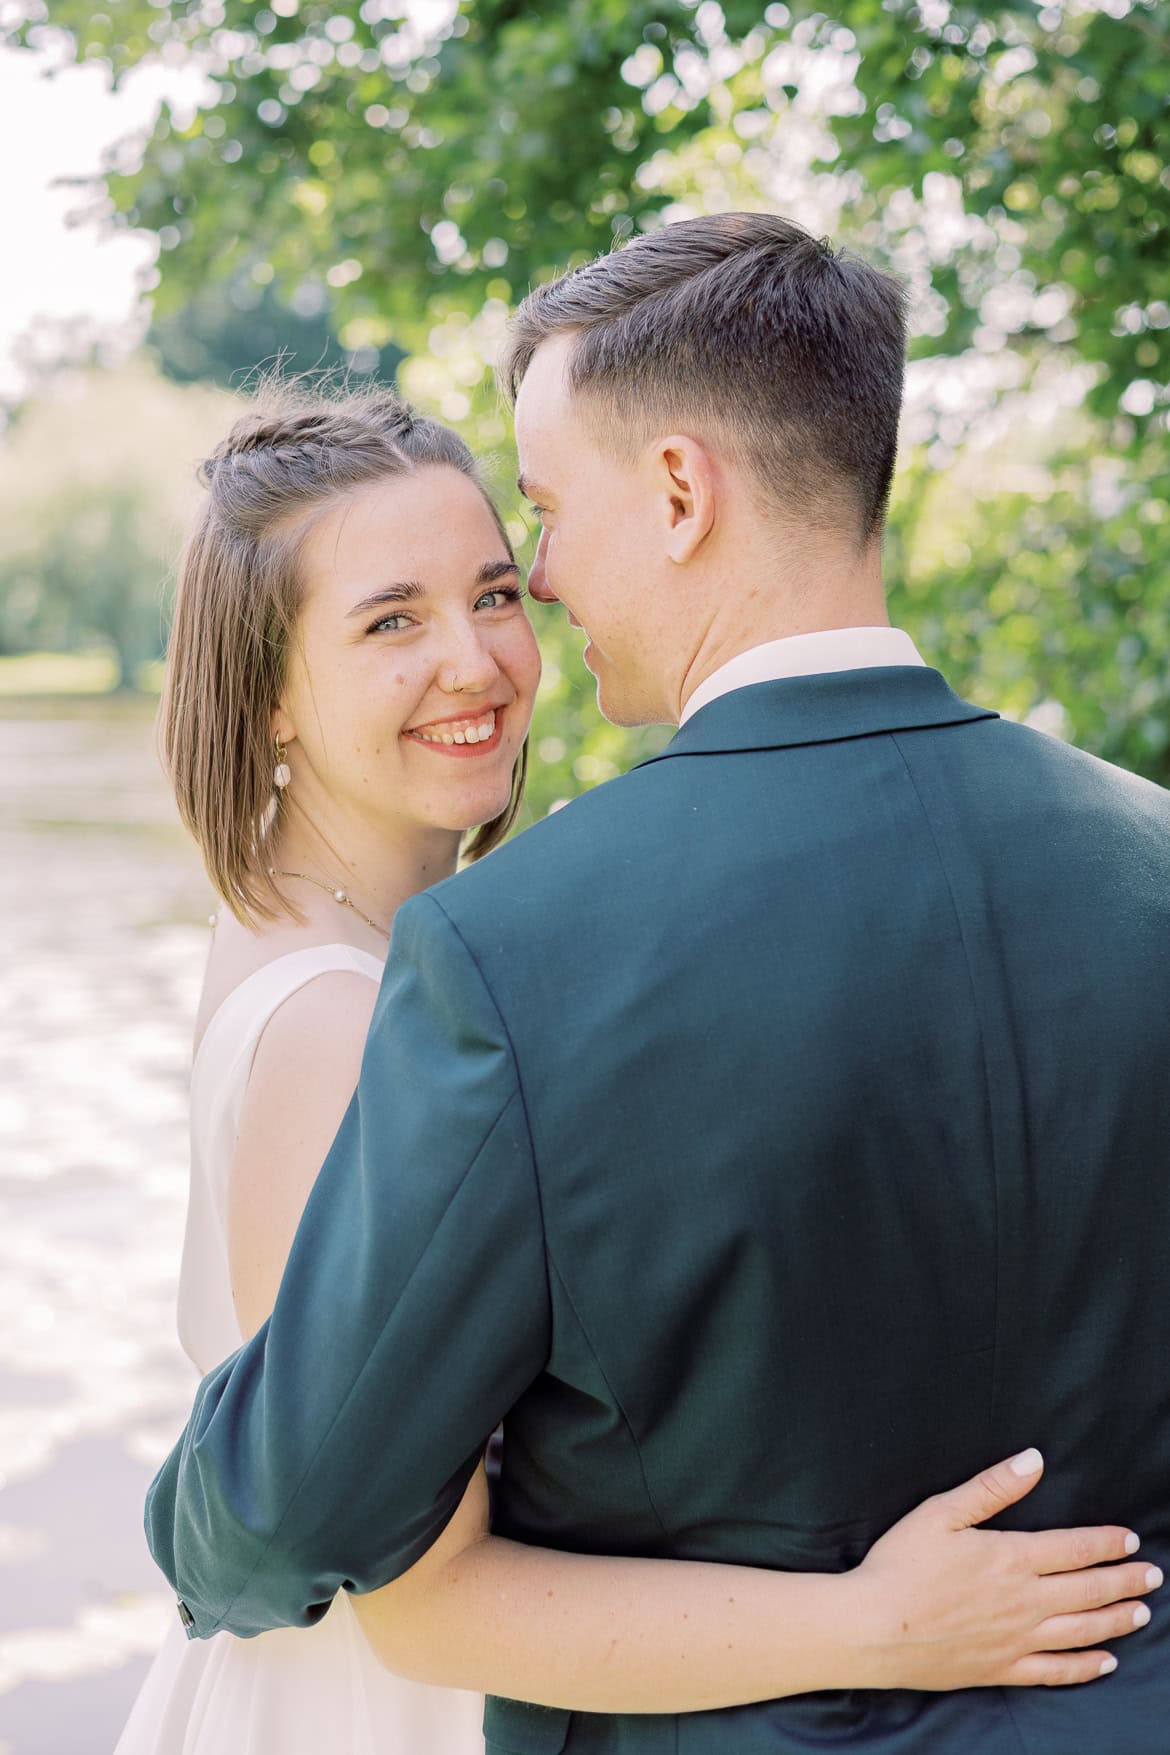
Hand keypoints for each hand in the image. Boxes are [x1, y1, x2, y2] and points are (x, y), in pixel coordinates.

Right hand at [848, 1449, 1160, 1689]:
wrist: (874, 1628)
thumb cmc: (901, 1564)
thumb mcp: (940, 1512)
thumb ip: (992, 1487)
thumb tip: (1033, 1460)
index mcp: (1011, 1558)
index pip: (1074, 1549)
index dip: (1106, 1543)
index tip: (1130, 1540)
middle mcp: (1024, 1602)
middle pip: (1088, 1590)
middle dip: (1124, 1580)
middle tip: (1152, 1576)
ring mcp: (1017, 1640)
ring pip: (1081, 1631)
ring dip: (1115, 1620)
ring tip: (1141, 1612)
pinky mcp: (1002, 1669)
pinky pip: (1056, 1672)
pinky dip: (1086, 1667)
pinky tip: (1105, 1662)